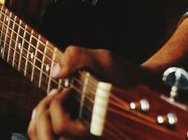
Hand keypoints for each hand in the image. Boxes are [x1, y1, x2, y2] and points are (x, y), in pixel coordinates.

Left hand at [27, 46, 146, 139]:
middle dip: (44, 111)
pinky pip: (54, 139)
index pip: (61, 126)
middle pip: (49, 138)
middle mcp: (91, 138)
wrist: (143, 90)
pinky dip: (46, 125)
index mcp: (97, 128)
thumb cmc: (124, 75)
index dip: (57, 103)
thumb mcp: (104, 59)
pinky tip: (55, 109)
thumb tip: (56, 71)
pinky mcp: (81, 139)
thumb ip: (78, 57)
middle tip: (55, 95)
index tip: (66, 88)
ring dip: (43, 120)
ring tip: (53, 103)